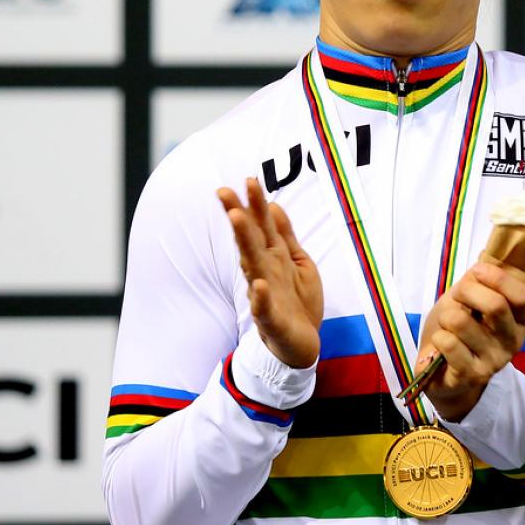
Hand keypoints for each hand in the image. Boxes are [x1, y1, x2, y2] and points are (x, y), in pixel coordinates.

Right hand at [217, 178, 322, 368]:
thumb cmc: (297, 301)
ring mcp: (265, 294)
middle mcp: (265, 271)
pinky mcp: (272, 319)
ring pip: (252, 266)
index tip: (247, 179)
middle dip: (239, 215)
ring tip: (237, 220)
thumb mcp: (297, 261)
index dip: (255, 203)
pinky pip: (265, 307)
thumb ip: (285, 236)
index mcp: (273, 257)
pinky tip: (258, 285)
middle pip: (250, 239)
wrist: (300, 345)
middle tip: (224, 192)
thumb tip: (273, 205)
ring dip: (244, 243)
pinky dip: (261, 297)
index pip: (261, 225)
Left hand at [416, 262, 524, 421]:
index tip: (477, 272)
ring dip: (446, 316)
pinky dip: (438, 337)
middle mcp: (514, 342)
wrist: (442, 373)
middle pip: (496, 305)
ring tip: (447, 326)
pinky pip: (448, 343)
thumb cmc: (459, 330)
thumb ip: (477, 283)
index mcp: (521, 321)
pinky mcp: (472, 376)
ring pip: (461, 322)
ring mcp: (495, 361)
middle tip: (456, 297)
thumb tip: (480, 270)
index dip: (498, 278)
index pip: (523, 295)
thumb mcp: (469, 300)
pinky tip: (442, 346)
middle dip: (466, 291)